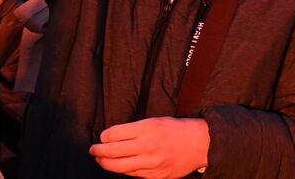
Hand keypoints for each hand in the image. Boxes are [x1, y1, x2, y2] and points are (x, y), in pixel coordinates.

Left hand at [90, 116, 209, 177]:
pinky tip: (121, 166)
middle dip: (98, 151)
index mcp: (148, 128)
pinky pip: (132, 175)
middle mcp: (148, 146)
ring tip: (101, 159)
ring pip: (119, 167)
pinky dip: (124, 170)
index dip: (104, 136)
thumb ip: (135, 129)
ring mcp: (151, 163)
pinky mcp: (155, 176)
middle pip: (112, 151)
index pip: (114, 134)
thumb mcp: (157, 121)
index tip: (102, 137)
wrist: (201, 144)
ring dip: (105, 163)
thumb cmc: (177, 129)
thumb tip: (111, 138)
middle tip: (93, 150)